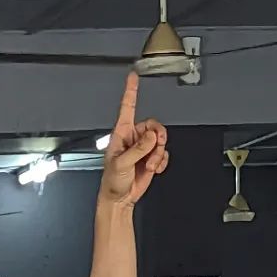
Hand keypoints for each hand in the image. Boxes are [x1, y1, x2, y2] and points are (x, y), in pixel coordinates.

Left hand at [99, 73, 168, 207]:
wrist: (119, 199)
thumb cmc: (112, 181)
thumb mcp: (122, 163)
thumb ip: (138, 149)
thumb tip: (151, 137)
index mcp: (122, 134)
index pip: (127, 107)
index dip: (131, 91)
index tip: (133, 76)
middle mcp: (133, 138)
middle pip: (153, 125)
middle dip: (157, 138)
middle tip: (154, 149)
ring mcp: (143, 148)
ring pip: (160, 140)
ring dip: (158, 154)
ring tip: (150, 165)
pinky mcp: (150, 159)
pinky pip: (163, 153)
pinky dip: (162, 161)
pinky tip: (154, 168)